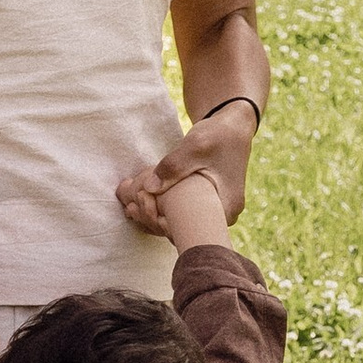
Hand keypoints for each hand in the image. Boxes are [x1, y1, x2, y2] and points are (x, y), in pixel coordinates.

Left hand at [117, 102, 253, 238]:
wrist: (231, 129)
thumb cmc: (218, 136)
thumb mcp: (195, 147)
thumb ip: (173, 166)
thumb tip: (149, 187)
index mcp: (225, 209)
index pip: (190, 232)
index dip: (162, 224)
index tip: (142, 205)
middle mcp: (220, 218)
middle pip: (182, 232)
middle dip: (153, 220)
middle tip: (130, 207)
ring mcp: (212, 214)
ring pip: (179, 226)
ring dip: (154, 216)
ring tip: (131, 205)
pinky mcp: (203, 207)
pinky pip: (180, 217)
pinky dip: (161, 210)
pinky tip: (141, 201)